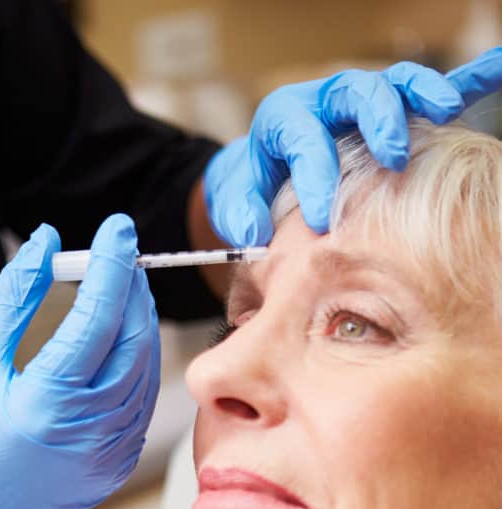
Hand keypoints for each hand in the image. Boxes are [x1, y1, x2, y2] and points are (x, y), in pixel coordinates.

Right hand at [0, 214, 159, 508]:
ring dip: (140, 326)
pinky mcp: (118, 466)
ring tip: (121, 294)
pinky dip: (138, 365)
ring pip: (147, 372)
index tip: (116, 229)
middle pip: (135, 343)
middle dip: (134, 291)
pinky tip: (123, 342)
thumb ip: (14, 294)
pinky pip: (142, 403)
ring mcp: (109, 454)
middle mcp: (89, 432)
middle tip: (121, 258)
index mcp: (48, 403)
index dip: (112, 267)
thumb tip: (49, 240)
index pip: (98, 319)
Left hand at [204, 46, 501, 244]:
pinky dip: (467, 79)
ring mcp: (362, 103)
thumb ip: (240, 215)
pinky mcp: (389, 112)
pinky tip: (497, 68)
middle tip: (393, 155)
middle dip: (377, 120)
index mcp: (284, 119)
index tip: (319, 215)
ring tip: (446, 108)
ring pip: (394, 84)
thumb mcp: (237, 201)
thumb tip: (252, 235)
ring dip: (421, 93)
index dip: (312, 174)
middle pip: (355, 93)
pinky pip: (427, 90)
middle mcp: (326, 101)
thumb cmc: (255, 191)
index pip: (301, 136)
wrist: (265, 171)